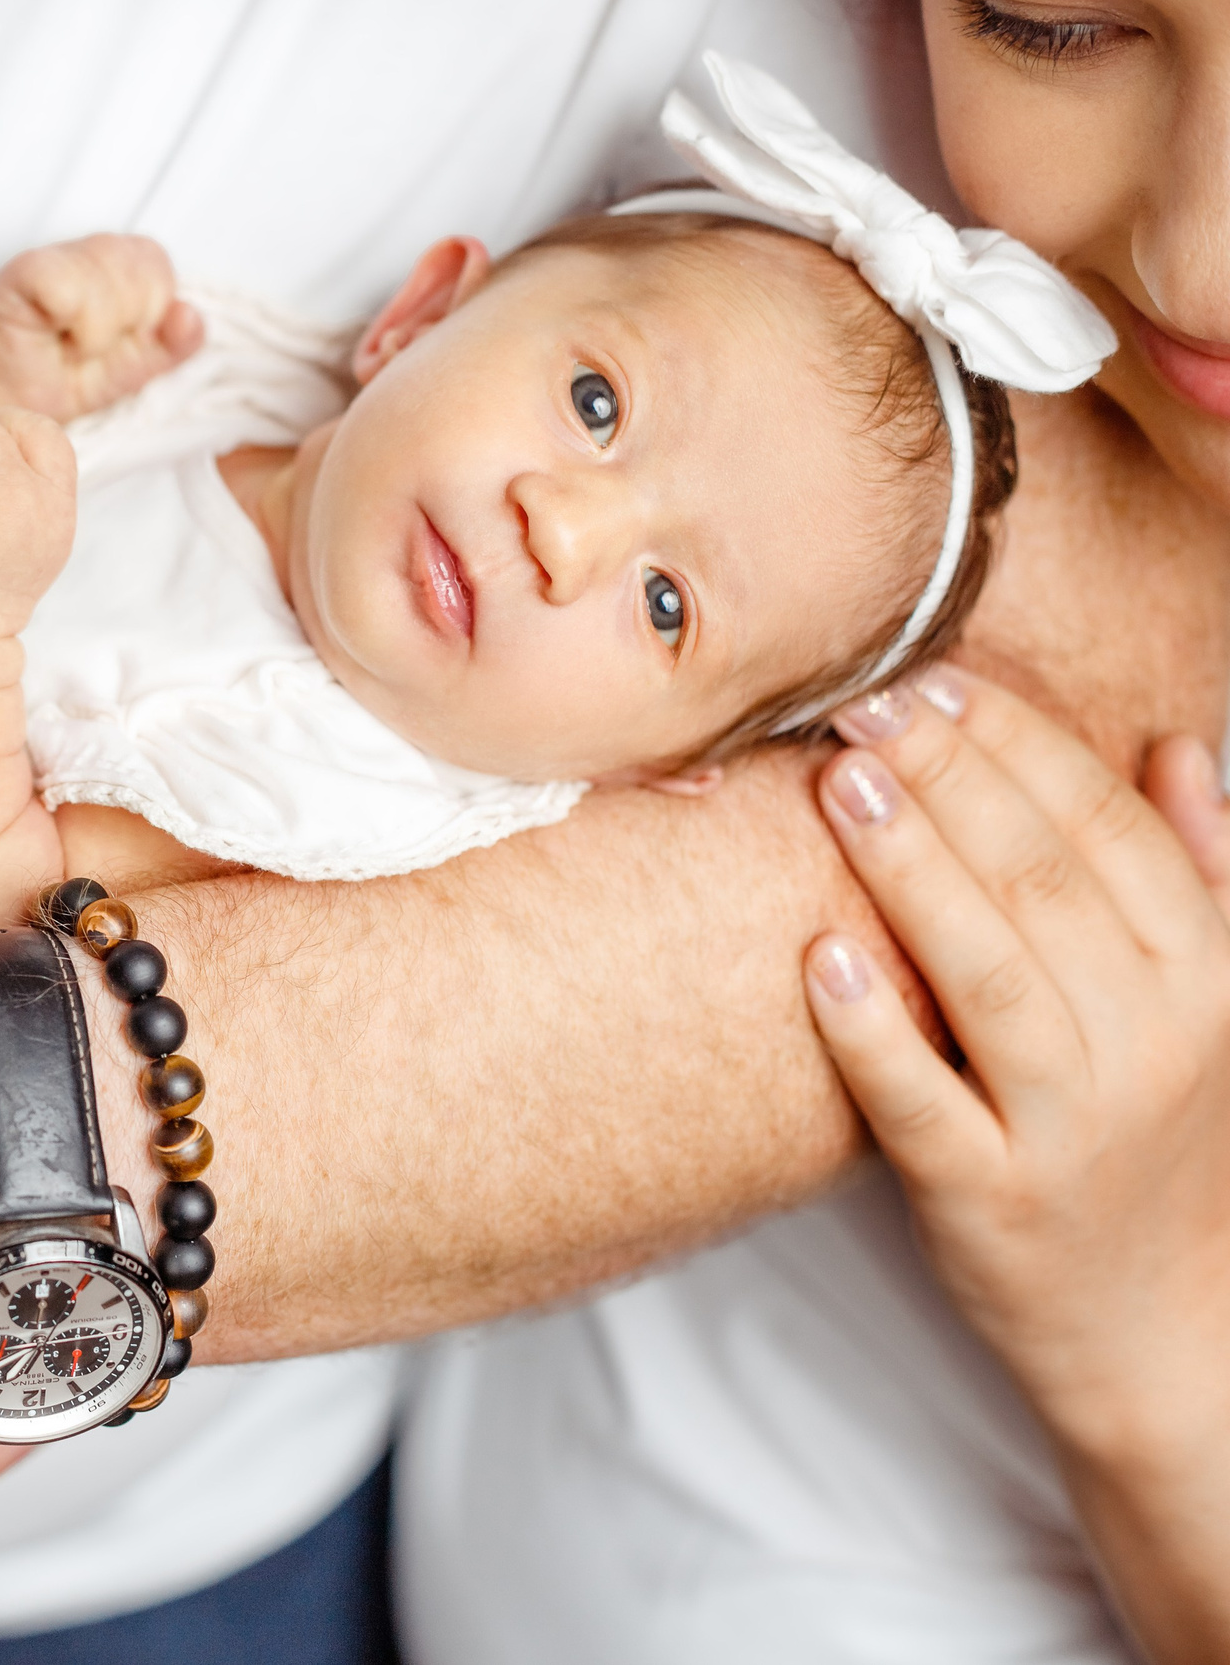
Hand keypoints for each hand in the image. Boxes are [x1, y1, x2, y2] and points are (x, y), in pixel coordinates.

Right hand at [0, 233, 202, 425]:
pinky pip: (68, 282)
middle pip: (142, 266)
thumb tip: (192, 318)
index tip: (119, 341)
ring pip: (108, 274)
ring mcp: (54, 256)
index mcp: (123, 265)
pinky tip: (54, 334)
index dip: (150, 310)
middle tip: (91, 346)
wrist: (10, 407)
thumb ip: (168, 347)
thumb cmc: (65, 381)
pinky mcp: (23, 271)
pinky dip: (72, 319)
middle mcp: (90, 250)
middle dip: (127, 322)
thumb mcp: (132, 370)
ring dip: (98, 328)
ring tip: (73, 345)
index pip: (158, 263)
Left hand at [802, 669, 1229, 1660]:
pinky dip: (872, 1029)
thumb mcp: (1213, 1008)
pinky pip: (923, 1104)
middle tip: (861, 705)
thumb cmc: (1163, 1147)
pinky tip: (821, 957)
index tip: (932, 678)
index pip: (1107, 830)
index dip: (1018, 742)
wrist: (1166, 1334)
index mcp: (1208, 980)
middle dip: (948, 779)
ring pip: (987, 974)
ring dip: (909, 870)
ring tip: (836, 789)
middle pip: (1043, 881)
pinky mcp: (989, 1202)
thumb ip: (1203, 874)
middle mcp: (1153, 1045)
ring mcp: (1070, 1128)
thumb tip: (1175, 747)